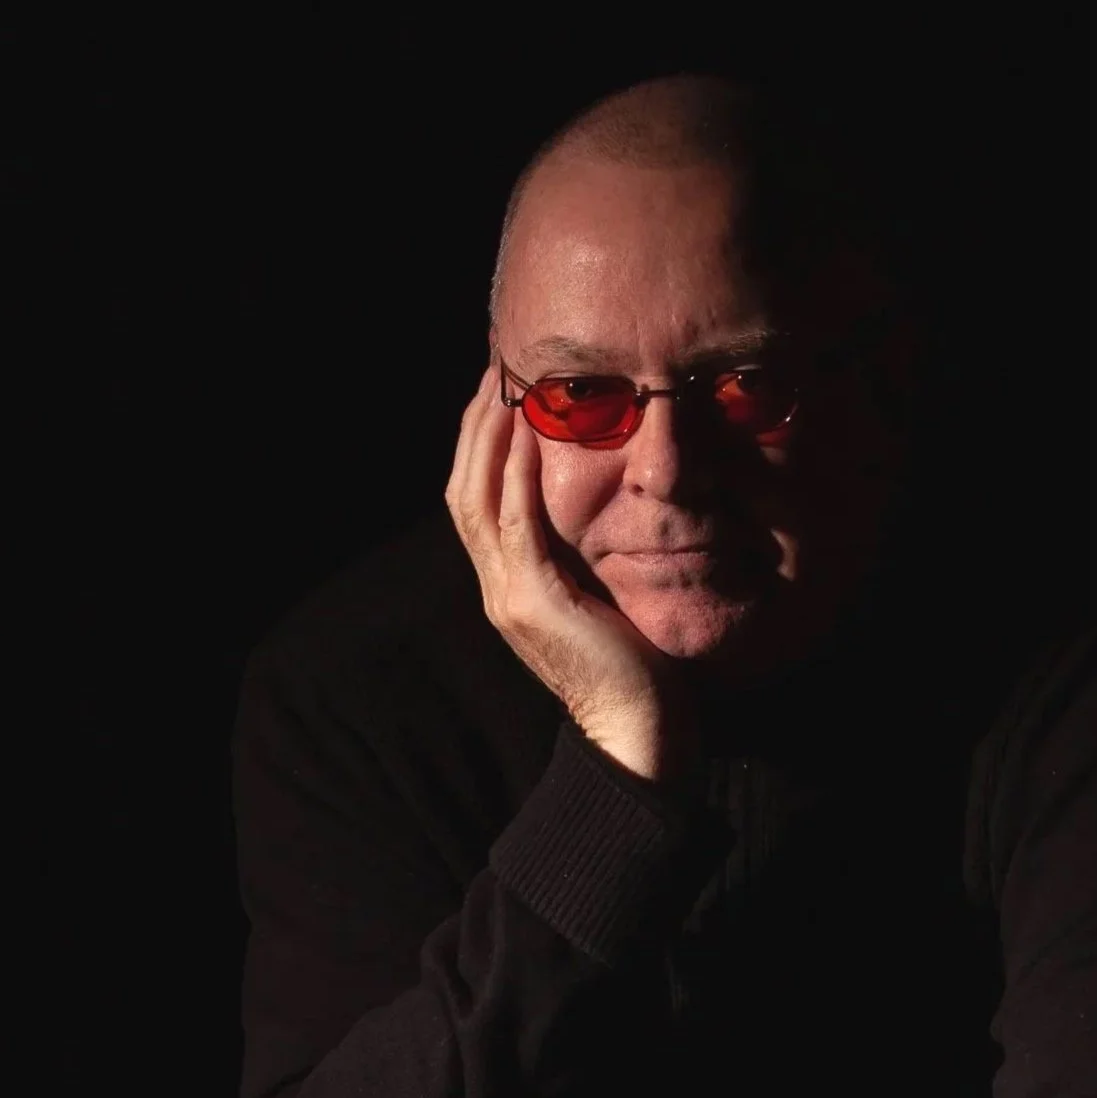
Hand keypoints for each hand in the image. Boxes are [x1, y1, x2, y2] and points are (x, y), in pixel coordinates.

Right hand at [446, 365, 687, 780]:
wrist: (634, 728)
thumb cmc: (630, 665)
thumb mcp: (596, 598)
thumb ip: (578, 557)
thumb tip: (592, 510)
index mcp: (505, 586)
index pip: (474, 501)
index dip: (479, 444)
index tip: (499, 393)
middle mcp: (494, 587)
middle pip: (462, 489)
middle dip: (476, 426)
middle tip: (496, 369)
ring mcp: (506, 595)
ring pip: (476, 499)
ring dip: (489, 438)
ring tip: (505, 387)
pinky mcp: (533, 600)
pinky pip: (515, 525)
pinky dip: (516, 477)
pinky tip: (529, 436)